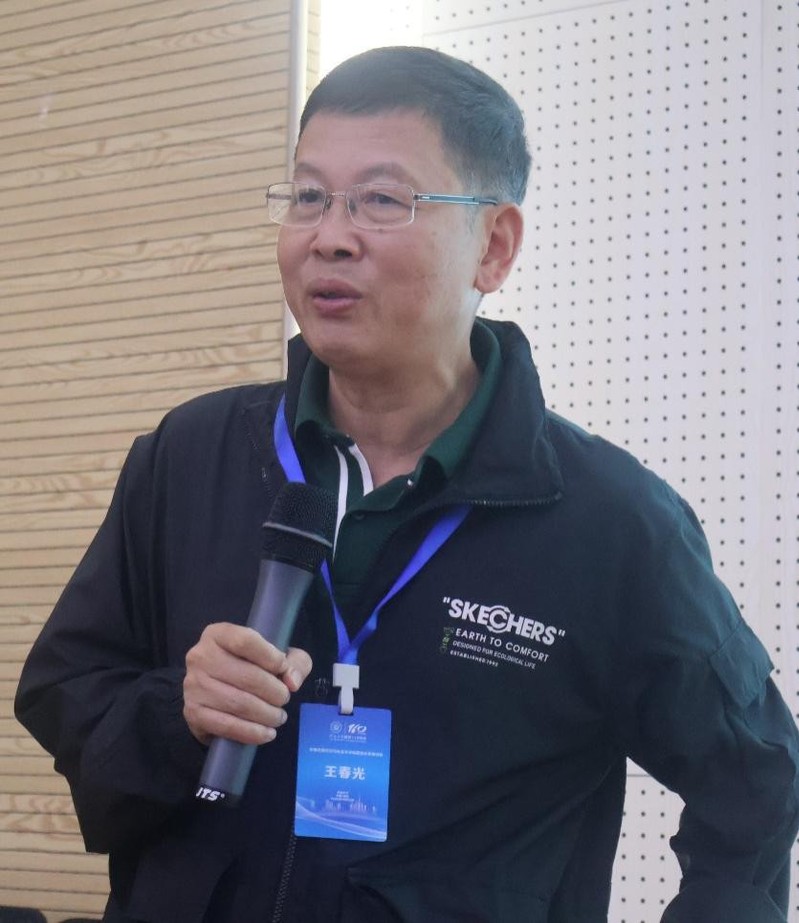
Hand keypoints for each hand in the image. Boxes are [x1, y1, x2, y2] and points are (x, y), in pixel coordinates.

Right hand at [183, 622, 312, 745]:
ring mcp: (193, 685)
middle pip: (247, 676)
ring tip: (278, 717)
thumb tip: (292, 682)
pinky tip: (267, 733)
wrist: (216, 694)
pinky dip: (252, 732)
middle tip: (284, 699)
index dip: (271, 657)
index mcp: (218, 634)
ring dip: (267, 714)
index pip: (246, 641)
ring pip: (239, 703)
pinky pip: (228, 726)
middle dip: (275, 692)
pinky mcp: (193, 713)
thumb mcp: (276, 656)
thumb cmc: (250, 667)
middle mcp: (201, 656)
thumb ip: (294, 662)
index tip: (283, 669)